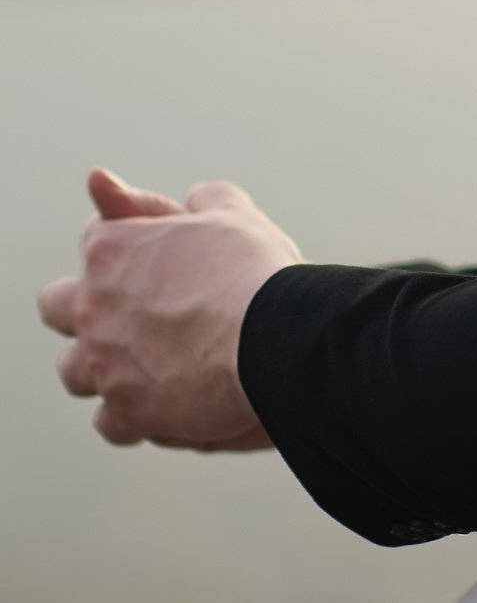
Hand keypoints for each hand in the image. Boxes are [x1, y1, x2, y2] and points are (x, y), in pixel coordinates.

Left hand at [38, 168, 302, 449]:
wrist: (276, 338)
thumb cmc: (254, 271)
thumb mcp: (234, 214)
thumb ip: (207, 199)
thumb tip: (195, 199)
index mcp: (112, 250)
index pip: (96, 235)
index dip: (132, 239)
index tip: (163, 251)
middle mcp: (94, 306)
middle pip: (56, 304)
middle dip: (83, 305)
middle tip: (125, 309)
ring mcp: (104, 363)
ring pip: (74, 370)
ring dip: (101, 365)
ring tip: (141, 363)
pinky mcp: (126, 411)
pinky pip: (110, 421)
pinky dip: (131, 414)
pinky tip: (160, 403)